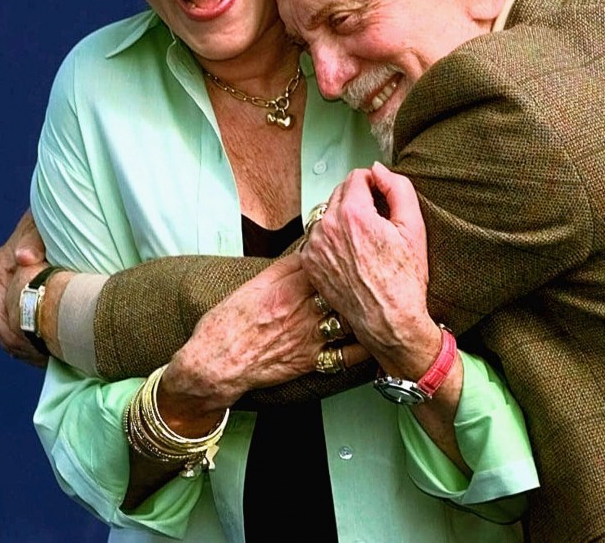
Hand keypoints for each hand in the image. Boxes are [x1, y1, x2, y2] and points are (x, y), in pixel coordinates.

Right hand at [0, 210, 48, 365]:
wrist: (53, 223)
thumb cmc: (46, 224)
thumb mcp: (40, 228)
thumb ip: (33, 241)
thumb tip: (24, 257)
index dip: (16, 333)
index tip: (38, 346)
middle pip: (4, 331)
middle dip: (26, 347)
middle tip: (50, 358)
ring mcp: (9, 299)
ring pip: (14, 336)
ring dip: (32, 349)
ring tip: (56, 358)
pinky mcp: (24, 304)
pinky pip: (25, 331)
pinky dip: (38, 343)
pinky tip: (56, 351)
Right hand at [157, 251, 369, 431]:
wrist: (217, 361)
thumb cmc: (231, 321)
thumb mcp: (257, 283)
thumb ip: (287, 266)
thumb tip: (310, 248)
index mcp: (289, 286)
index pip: (328, 261)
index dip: (347, 250)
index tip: (361, 242)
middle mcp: (303, 310)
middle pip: (346, 287)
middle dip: (366, 276)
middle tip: (383, 268)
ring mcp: (311, 336)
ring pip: (352, 318)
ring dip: (371, 308)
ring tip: (386, 299)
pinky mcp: (312, 361)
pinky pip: (349, 355)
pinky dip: (366, 344)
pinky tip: (378, 334)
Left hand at [300, 163, 438, 378]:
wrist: (389, 321)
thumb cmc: (404, 280)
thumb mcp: (413, 227)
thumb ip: (397, 188)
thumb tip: (379, 170)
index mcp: (352, 213)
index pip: (357, 176)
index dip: (374, 184)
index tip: (383, 199)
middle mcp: (328, 226)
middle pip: (340, 192)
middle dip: (359, 200)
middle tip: (378, 223)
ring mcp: (315, 246)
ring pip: (328, 214)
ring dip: (343, 218)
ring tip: (365, 241)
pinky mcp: (309, 262)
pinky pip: (318, 236)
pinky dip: (332, 239)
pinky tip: (350, 254)